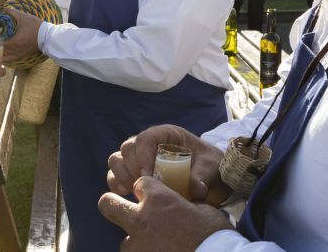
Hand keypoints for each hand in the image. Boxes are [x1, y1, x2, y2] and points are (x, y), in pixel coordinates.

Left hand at [1, 7, 40, 63]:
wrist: (48, 36)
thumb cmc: (35, 27)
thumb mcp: (23, 17)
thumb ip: (12, 13)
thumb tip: (4, 9)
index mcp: (14, 42)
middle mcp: (15, 50)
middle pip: (0, 52)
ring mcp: (19, 54)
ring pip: (5, 57)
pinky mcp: (23, 55)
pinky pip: (11, 59)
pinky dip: (6, 57)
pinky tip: (3, 54)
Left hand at [98, 176, 233, 250]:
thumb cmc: (216, 236)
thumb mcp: (205, 210)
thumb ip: (188, 204)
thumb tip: (188, 205)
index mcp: (158, 199)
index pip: (140, 183)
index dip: (146, 189)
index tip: (152, 196)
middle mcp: (141, 218)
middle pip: (108, 203)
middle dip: (113, 203)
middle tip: (123, 209)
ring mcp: (137, 245)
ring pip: (124, 240)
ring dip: (137, 242)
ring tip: (156, 247)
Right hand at [107, 125, 229, 204]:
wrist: (211, 177)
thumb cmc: (210, 166)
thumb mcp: (211, 167)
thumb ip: (202, 176)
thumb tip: (195, 190)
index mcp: (167, 134)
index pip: (145, 138)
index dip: (142, 155)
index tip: (148, 176)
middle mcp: (149, 143)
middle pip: (128, 148)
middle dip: (132, 168)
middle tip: (143, 186)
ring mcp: (139, 157)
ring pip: (117, 159)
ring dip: (122, 175)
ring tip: (136, 191)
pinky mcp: (134, 172)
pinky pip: (116, 174)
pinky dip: (116, 183)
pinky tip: (126, 193)